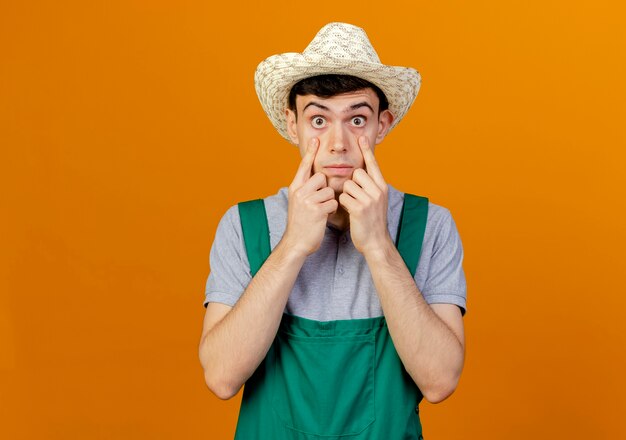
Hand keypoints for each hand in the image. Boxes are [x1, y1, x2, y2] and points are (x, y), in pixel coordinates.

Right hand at [282, 138, 338, 256]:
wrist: (296, 242)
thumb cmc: (300, 222)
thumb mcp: (298, 202)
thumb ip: (305, 188)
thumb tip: (318, 177)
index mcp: (295, 187)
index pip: (304, 166)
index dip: (310, 153)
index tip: (315, 140)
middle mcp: (299, 191)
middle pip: (321, 177)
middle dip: (325, 189)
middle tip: (318, 202)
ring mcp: (307, 201)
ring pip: (329, 191)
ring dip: (329, 201)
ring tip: (320, 211)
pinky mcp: (316, 210)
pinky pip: (333, 202)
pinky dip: (332, 210)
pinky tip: (323, 217)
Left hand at [339, 136, 390, 254]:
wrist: (376, 241)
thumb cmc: (372, 220)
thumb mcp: (377, 200)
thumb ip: (370, 185)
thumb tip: (360, 172)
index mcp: (382, 186)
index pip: (373, 164)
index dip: (367, 151)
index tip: (362, 137)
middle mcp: (378, 190)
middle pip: (357, 172)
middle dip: (351, 183)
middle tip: (356, 197)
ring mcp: (370, 199)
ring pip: (348, 184)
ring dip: (346, 194)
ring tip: (353, 205)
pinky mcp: (360, 209)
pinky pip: (344, 197)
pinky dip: (344, 204)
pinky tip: (350, 212)